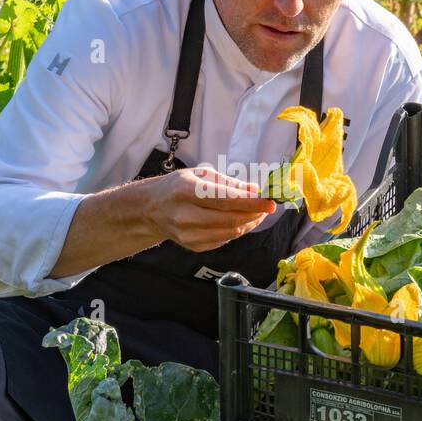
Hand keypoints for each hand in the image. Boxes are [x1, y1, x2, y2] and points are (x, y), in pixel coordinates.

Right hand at [143, 165, 277, 251]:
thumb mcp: (200, 175)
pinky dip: (236, 230)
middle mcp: (185, 215)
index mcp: (186, 191)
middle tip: (268, 207)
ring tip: (258, 214)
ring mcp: (188, 234)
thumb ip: (229, 183)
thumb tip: (256, 190)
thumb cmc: (177, 187)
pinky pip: (223, 240)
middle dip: (255, 214)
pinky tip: (240, 221)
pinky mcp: (192, 246)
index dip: (252, 202)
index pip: (226, 199)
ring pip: (230, 232)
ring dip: (249, 223)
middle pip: (231, 218)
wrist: (151, 209)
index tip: (270, 201)